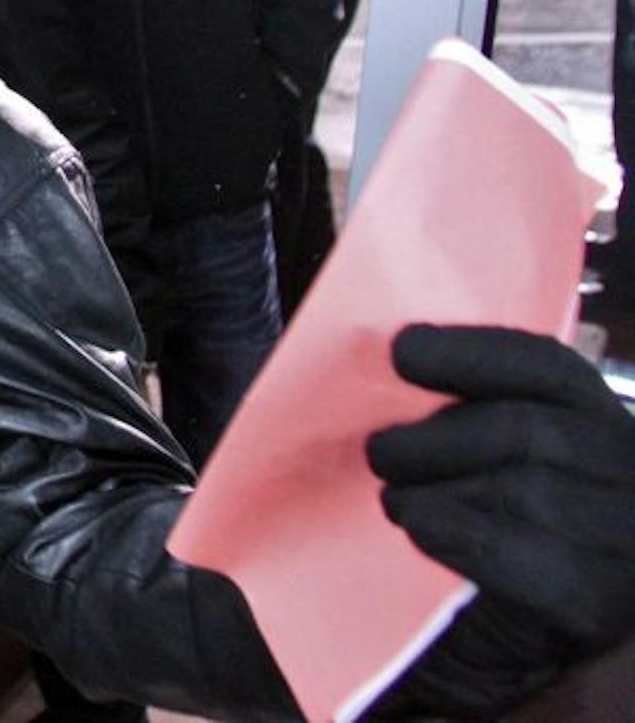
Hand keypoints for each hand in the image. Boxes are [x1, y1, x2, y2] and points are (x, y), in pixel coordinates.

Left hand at [368, 323, 634, 654]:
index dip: (473, 353)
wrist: (499, 638)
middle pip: (524, 428)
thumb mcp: (483, 453)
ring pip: (520, 489)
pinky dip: (456, 535)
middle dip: (434, 437)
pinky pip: (519, 556)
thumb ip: (466, 408)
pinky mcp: (597, 602)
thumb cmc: (485, 528)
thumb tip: (400, 356)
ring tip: (399, 502)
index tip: (402, 352)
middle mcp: (631, 471)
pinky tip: (422, 527)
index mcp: (602, 419)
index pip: (548, 367)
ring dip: (434, 491)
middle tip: (381, 454)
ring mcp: (626, 541)